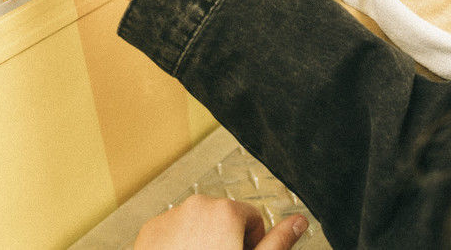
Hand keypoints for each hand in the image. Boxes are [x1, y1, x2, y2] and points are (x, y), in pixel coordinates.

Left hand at [134, 195, 307, 249]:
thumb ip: (278, 242)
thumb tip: (299, 221)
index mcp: (225, 211)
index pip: (252, 217)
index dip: (252, 242)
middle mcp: (196, 205)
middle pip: (223, 217)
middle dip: (227, 239)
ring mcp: (170, 216)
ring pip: (197, 224)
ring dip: (203, 241)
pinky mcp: (150, 229)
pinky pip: (173, 230)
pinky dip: (179, 244)